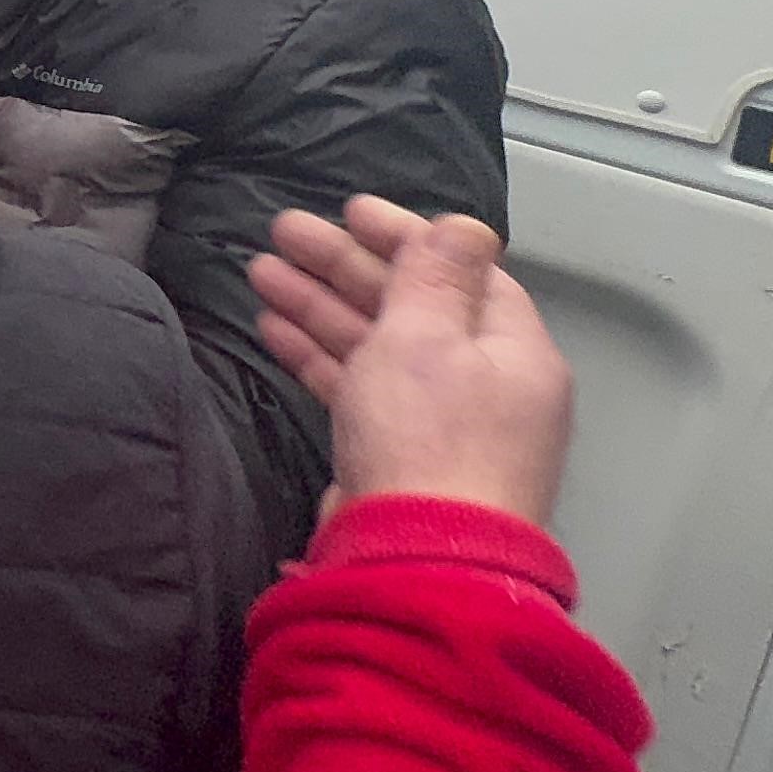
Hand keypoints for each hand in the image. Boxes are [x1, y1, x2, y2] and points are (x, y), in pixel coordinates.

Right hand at [254, 196, 571, 526]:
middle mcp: (483, 385)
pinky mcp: (397, 457)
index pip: (461, 271)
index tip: (348, 209)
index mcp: (512, 351)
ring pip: (376, 346)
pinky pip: (359, 388)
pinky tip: (275, 329)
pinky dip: (320, 355)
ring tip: (260, 271)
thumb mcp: (427, 337)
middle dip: (344, 266)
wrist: (415, 562)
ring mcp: (439, 424)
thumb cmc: (430, 441)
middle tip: (284, 232)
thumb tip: (464, 225)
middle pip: (411, 306)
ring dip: (319, 305)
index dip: (403, 235)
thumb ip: (435, 274)